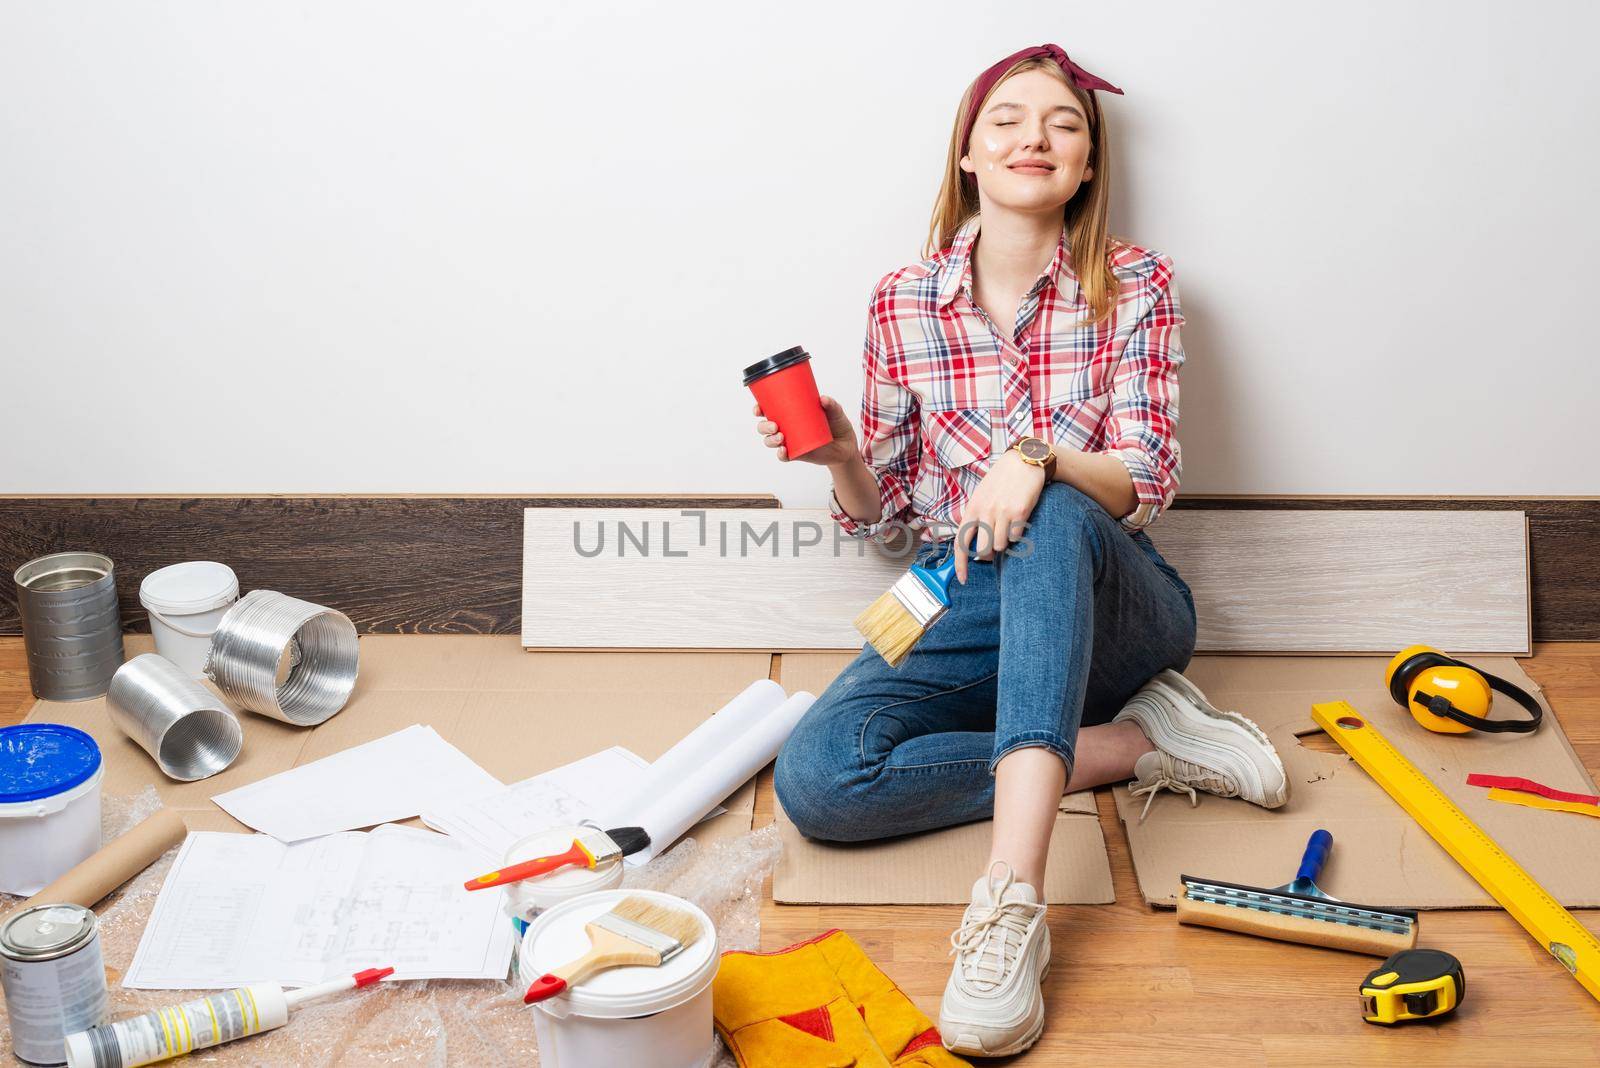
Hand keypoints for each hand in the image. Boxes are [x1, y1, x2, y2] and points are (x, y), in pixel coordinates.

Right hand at [753, 395, 858, 466]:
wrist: (846, 445)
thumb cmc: (837, 424)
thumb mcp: (835, 412)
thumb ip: (831, 404)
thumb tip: (823, 399)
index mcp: (790, 413)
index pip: (768, 409)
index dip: (759, 409)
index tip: (758, 409)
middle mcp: (786, 427)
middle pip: (765, 427)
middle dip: (764, 426)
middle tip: (775, 426)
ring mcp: (790, 441)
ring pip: (770, 441)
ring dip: (770, 440)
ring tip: (781, 438)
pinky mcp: (796, 454)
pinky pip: (783, 456)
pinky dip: (780, 454)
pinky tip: (783, 451)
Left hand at [953, 450, 1046, 583]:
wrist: (1023, 460)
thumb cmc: (1002, 480)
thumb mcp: (981, 495)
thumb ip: (976, 517)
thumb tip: (974, 545)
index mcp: (972, 508)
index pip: (961, 542)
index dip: (960, 564)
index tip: (964, 579)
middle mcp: (985, 511)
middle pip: (983, 550)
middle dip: (988, 553)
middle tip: (994, 545)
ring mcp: (1002, 513)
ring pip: (1000, 546)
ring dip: (1005, 541)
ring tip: (1008, 525)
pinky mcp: (1020, 512)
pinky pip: (1016, 537)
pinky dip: (1018, 533)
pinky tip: (1018, 518)